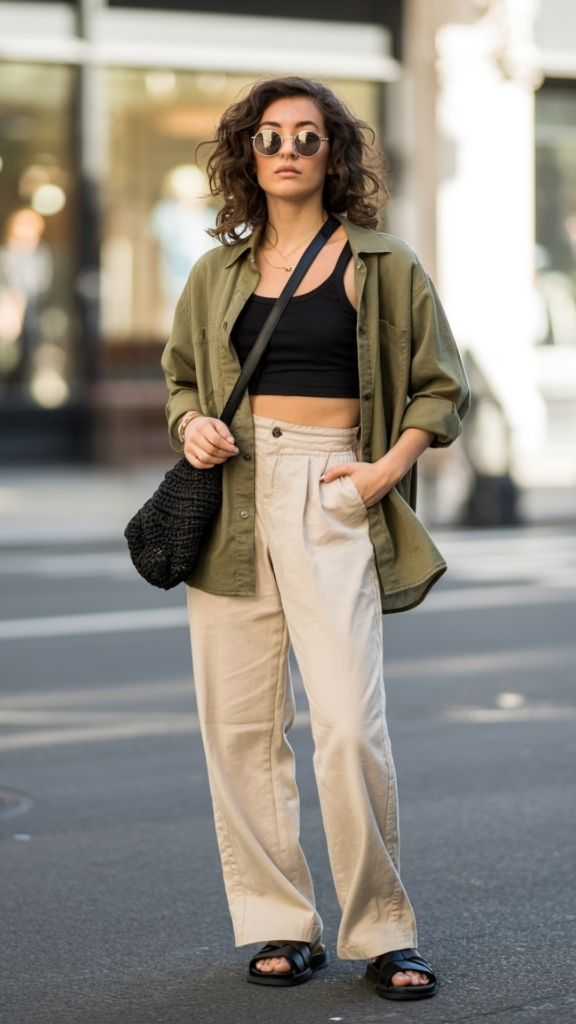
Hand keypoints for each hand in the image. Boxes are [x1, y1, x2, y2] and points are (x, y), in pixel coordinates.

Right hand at [183, 416, 238, 468]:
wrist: (191, 426)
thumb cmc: (208, 425)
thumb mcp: (218, 424)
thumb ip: (225, 432)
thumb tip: (231, 442)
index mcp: (202, 427)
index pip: (216, 440)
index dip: (227, 447)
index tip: (235, 450)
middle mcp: (193, 436)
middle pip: (211, 450)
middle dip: (224, 454)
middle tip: (231, 455)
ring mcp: (189, 446)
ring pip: (205, 458)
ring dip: (218, 461)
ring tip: (224, 458)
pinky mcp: (187, 454)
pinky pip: (198, 464)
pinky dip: (208, 465)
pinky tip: (214, 462)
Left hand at [320, 429, 434, 505]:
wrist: (387, 473)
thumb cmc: (368, 469)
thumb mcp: (350, 467)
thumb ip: (336, 471)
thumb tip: (323, 478)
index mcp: (352, 491)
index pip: (338, 501)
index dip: (332, 504)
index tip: (325, 504)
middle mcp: (359, 500)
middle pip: (345, 507)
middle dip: (338, 507)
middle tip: (329, 507)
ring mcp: (366, 503)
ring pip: (353, 509)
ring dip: (347, 508)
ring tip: (338, 507)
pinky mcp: (371, 504)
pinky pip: (360, 508)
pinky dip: (355, 507)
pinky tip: (351, 505)